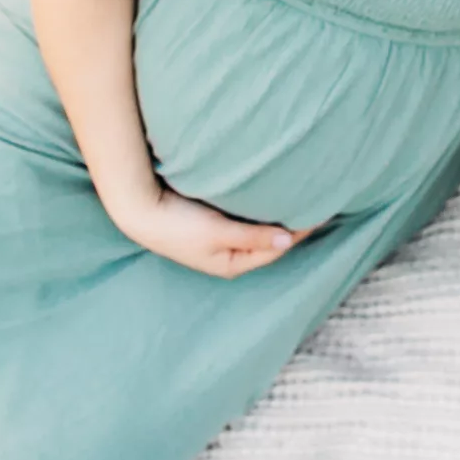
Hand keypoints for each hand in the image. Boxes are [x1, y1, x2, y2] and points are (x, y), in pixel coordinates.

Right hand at [107, 185, 310, 279]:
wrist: (138, 210)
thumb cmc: (176, 225)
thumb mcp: (218, 232)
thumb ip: (253, 236)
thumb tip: (288, 239)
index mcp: (233, 264)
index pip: (276, 247)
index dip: (299, 230)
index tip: (320, 210)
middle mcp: (230, 255)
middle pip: (270, 240)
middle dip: (292, 224)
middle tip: (317, 201)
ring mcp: (221, 239)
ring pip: (259, 228)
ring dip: (276, 216)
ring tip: (299, 198)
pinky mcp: (213, 223)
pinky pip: (246, 218)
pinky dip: (260, 209)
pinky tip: (270, 196)